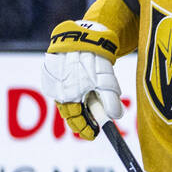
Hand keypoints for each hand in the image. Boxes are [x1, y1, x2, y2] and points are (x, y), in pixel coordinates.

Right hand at [42, 20, 123, 139]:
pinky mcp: (57, 70)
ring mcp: (56, 79)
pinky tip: (85, 96)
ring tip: (90, 114)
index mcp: (66, 96)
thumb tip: (115, 117)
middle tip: (92, 128)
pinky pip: (66, 87)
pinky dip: (76, 95)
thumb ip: (111, 102)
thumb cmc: (93, 61)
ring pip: (68, 100)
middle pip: (69, 111)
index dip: (84, 129)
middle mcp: (57, 89)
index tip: (94, 135)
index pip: (74, 119)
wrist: (83, 36)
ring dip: (79, 108)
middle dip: (80, 121)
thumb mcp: (106, 84)